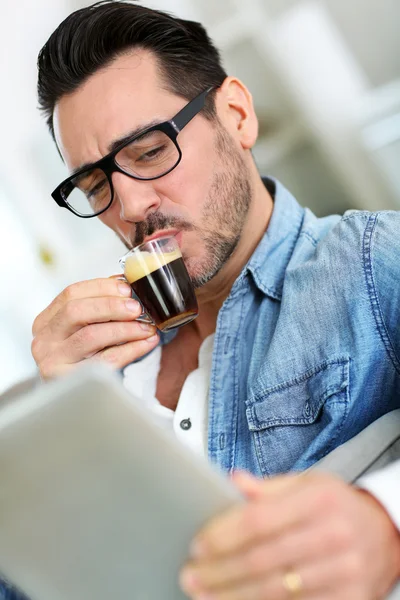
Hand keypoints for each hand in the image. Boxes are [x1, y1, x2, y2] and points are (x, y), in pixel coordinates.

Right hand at [32, 277, 158, 378]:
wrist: (77, 399)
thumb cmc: (83, 360)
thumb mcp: (84, 331)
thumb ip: (98, 308)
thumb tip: (126, 284)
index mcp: (46, 321)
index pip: (71, 293)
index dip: (101, 287)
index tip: (127, 288)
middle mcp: (44, 340)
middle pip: (76, 311)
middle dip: (112, 306)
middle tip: (137, 308)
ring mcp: (52, 361)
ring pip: (91, 335)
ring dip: (125, 328)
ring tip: (146, 327)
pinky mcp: (69, 380)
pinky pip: (105, 360)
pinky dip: (131, 349)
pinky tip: (146, 343)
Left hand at [180, 471, 399, 599]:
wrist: (385, 533)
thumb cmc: (336, 505)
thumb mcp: (307, 483)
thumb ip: (268, 487)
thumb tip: (231, 481)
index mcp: (317, 499)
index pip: (259, 520)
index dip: (223, 534)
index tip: (197, 545)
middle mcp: (332, 534)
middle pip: (263, 560)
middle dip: (220, 571)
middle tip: (190, 575)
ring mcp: (344, 572)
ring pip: (277, 592)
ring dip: (233, 596)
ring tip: (205, 595)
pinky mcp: (350, 599)